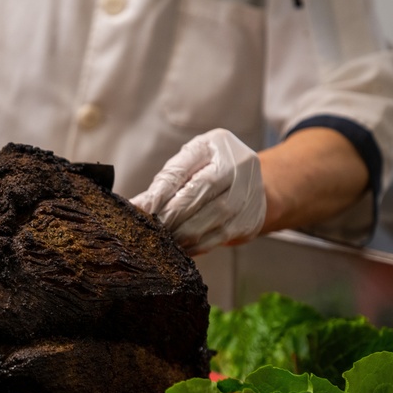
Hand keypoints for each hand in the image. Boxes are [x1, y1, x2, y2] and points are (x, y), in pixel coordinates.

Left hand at [130, 129, 265, 254]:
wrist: (255, 184)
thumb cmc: (211, 171)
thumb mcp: (189, 164)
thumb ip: (165, 182)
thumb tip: (137, 207)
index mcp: (215, 145)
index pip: (183, 170)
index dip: (159, 194)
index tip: (139, 210)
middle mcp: (237, 165)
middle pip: (198, 194)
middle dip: (170, 216)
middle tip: (149, 229)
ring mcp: (248, 193)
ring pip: (210, 219)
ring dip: (182, 234)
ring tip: (162, 240)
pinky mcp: (250, 220)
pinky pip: (218, 237)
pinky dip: (196, 245)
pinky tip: (181, 248)